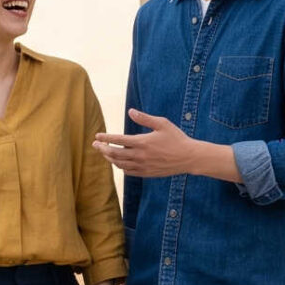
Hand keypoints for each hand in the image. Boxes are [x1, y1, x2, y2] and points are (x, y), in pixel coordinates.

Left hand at [92, 109, 220, 178]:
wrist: (189, 158)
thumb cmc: (177, 138)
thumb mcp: (162, 124)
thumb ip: (144, 118)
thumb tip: (130, 111)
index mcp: (142, 142)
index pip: (118, 140)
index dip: (105, 138)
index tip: (97, 136)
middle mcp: (140, 156)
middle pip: (114, 154)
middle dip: (103, 149)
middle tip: (95, 144)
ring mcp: (143, 166)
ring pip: (120, 164)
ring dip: (110, 158)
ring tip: (105, 152)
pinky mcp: (147, 173)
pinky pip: (129, 172)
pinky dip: (120, 167)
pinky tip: (119, 162)